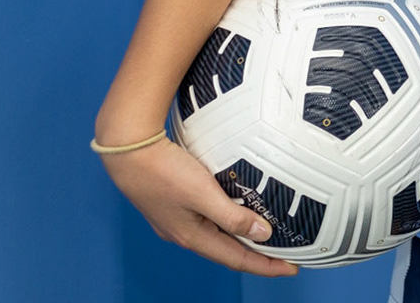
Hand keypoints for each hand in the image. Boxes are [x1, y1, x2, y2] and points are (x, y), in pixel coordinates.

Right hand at [100, 136, 298, 276]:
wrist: (129, 151)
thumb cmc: (163, 171)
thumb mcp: (203, 194)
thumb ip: (233, 216)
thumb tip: (262, 234)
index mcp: (192, 236)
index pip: (237, 258)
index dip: (265, 265)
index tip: (291, 268)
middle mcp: (185, 233)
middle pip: (228, 251)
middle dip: (257, 256)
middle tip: (285, 255)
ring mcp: (179, 219)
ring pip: (218, 235)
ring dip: (242, 239)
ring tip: (266, 237)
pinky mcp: (175, 204)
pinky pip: (209, 220)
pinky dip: (228, 222)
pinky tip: (237, 213)